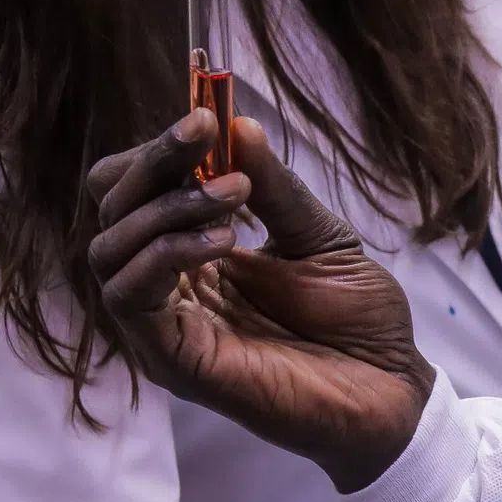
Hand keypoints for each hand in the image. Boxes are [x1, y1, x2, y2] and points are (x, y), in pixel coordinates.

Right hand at [85, 112, 436, 490]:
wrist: (391, 386)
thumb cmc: (358, 318)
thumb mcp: (320, 234)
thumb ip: (273, 186)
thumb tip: (235, 124)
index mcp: (194, 254)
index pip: (134, 191)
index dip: (158, 150)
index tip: (203, 114)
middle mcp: (168, 287)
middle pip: (110, 210)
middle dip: (154, 162)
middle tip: (205, 133)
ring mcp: (165, 326)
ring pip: (110, 250)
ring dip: (166, 207)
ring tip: (235, 196)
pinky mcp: (172, 360)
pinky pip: (131, 298)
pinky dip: (167, 255)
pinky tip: (224, 241)